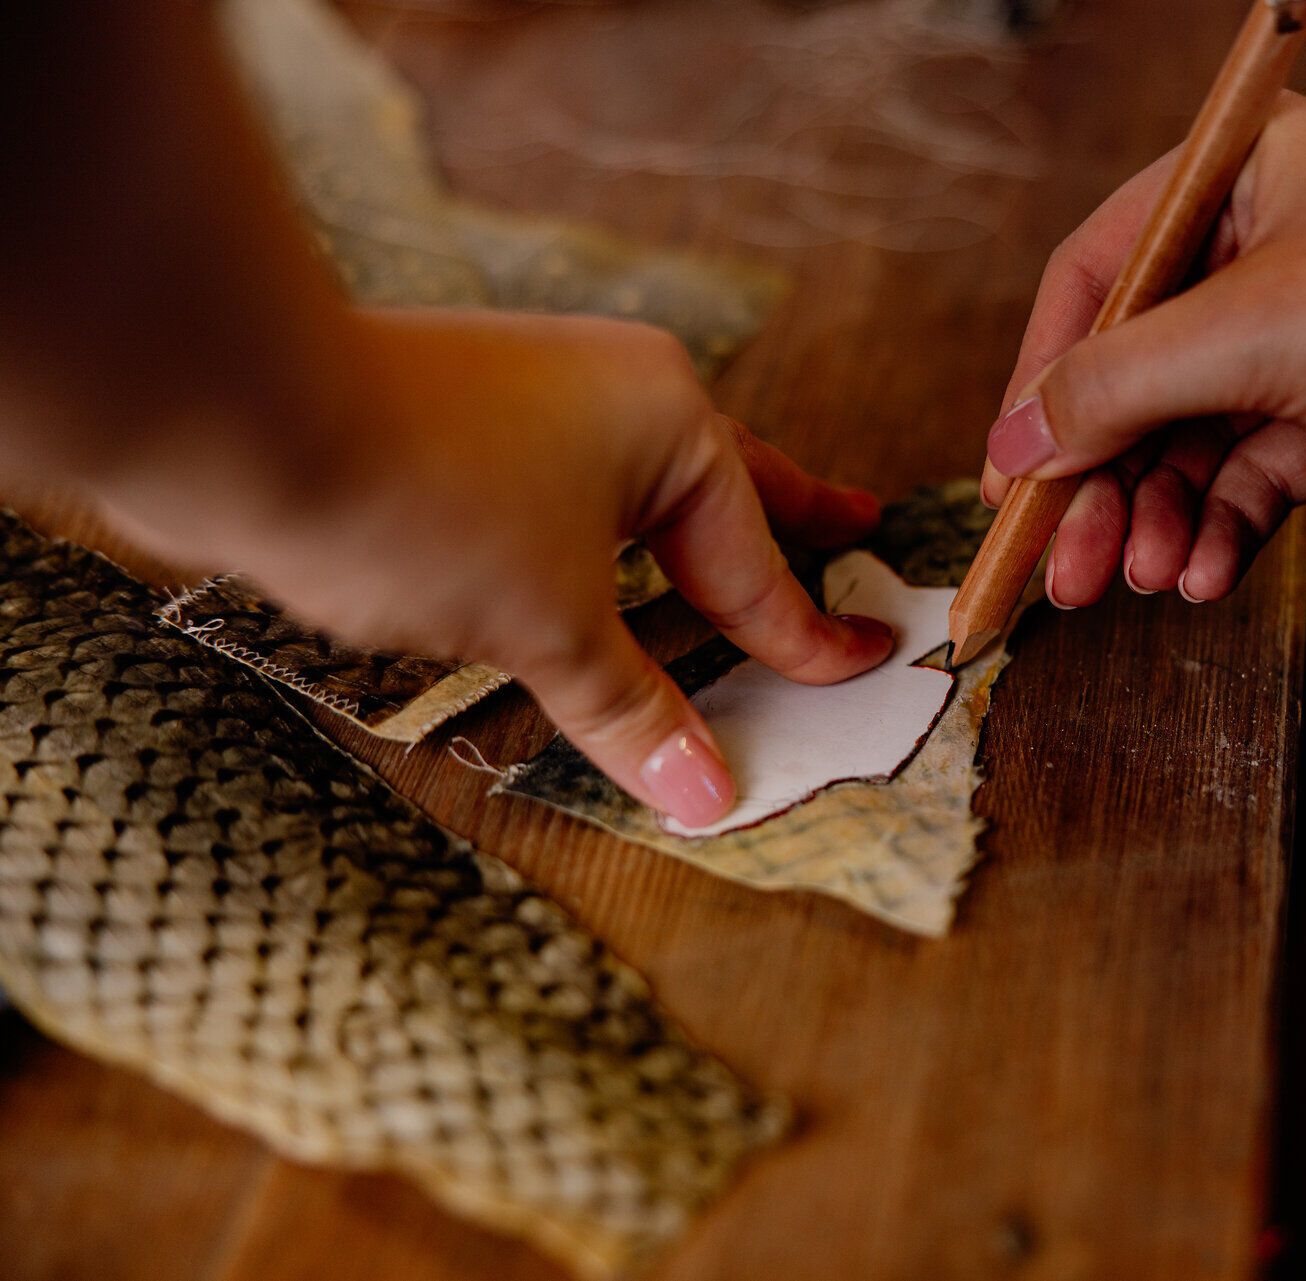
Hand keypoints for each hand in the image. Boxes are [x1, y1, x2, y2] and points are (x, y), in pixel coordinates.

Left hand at [88, 308, 892, 827]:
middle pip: (721, 485)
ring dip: (682, 541)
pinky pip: (564, 499)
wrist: (241, 414)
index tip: (871, 657)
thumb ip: (633, 708)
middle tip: (854, 530)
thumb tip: (709, 796)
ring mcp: (531, 403)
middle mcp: (612, 394)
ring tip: (730, 571)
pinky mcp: (459, 429)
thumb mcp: (549, 623)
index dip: (809, 628)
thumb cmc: (425, 498)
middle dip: (786, 518)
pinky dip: (598, 548)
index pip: (754, 559)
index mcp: (668, 421)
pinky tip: (594, 569)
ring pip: (635, 491)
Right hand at [982, 93, 1305, 607]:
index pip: (1092, 279)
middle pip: (1134, 371)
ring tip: (1145, 580)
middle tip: (1067, 568)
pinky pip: (1249, 468)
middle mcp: (1264, 244)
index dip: (1041, 384)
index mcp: (1235, 178)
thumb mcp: (1255, 336)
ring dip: (1156, 515)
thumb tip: (1015, 440)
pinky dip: (1221, 523)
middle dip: (1099, 479)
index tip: (1010, 478)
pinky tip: (1207, 572)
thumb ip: (1116, 386)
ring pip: (1188, 434)